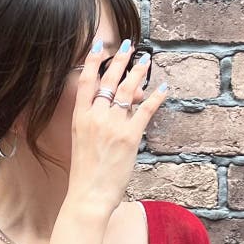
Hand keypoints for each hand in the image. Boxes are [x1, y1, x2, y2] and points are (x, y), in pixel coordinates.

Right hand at [67, 38, 167, 216]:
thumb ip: (94, 126)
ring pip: (129, 90)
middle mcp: (95, 117)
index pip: (86, 82)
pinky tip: (163, 88)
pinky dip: (156, 98)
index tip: (99, 47)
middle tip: (129, 46)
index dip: (92, 62)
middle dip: (120, 60)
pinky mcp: (129, 137)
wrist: (88, 196)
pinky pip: (145, 110)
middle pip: (110, 80)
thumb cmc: (85, 177)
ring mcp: (113, 125)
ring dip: (139, 72)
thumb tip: (114, 113)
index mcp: (80, 118)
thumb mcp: (81, 145)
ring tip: (146, 60)